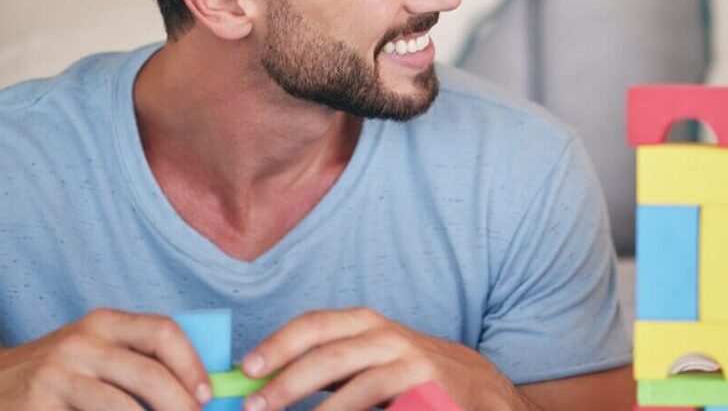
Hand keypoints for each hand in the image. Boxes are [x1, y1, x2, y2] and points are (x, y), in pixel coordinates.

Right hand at [0, 308, 209, 410]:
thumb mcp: (90, 351)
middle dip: (179, 406)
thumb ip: (133, 359)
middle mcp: (81, 343)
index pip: (162, 331)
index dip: (191, 364)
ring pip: (122, 408)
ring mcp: (57, 376)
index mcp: (102, 323)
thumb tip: (194, 391)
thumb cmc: (51, 373)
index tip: (206, 395)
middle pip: (149, 375)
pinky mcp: (37, 407)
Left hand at [239, 307, 525, 410]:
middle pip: (331, 354)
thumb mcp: (369, 361)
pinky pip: (388, 405)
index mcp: (367, 324)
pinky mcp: (430, 388)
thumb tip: (267, 385)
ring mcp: (413, 363)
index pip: (316, 325)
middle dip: (289, 382)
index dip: (280, 343)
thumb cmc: (410, 377)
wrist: (480, 389)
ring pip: (359, 384)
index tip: (247, 368)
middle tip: (257, 406)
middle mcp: (389, 337)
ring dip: (323, 410)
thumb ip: (327, 369)